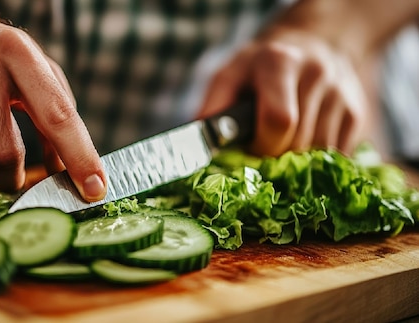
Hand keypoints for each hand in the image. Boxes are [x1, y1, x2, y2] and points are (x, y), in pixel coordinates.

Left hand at [198, 27, 368, 156]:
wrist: (314, 44)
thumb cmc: (261, 66)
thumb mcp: (231, 73)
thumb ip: (214, 105)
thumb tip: (199, 143)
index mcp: (279, 62)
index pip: (279, 120)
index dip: (262, 145)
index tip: (250, 149)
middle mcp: (316, 73)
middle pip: (298, 142)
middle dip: (274, 156)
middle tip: (261, 150)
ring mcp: (341, 93)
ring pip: (318, 153)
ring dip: (294, 161)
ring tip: (280, 145)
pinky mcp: (357, 112)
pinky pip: (336, 154)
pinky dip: (315, 160)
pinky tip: (301, 144)